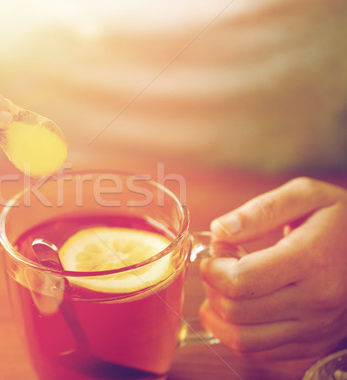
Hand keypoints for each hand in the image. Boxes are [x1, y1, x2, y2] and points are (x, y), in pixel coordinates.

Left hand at [200, 177, 346, 359]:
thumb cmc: (338, 221)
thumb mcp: (306, 196)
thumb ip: (261, 210)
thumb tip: (220, 230)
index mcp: (310, 260)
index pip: (240, 281)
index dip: (213, 268)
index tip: (216, 253)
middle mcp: (314, 301)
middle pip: (235, 310)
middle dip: (213, 287)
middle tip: (220, 267)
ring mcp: (314, 328)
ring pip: (242, 339)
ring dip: (218, 314)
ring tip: (224, 288)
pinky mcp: (311, 345)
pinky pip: (257, 351)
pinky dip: (234, 332)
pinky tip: (237, 307)